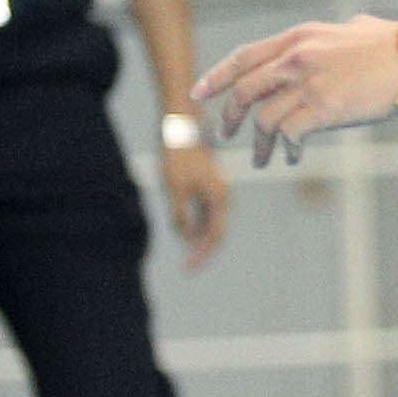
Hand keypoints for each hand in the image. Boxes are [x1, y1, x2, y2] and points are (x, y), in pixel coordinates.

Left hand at [160, 142, 227, 268]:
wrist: (182, 128)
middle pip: (216, 232)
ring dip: (198, 238)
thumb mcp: (175, 189)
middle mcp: (222, 198)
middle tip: (188, 267)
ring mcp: (216, 192)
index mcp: (219, 200)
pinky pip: (205, 212)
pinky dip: (196, 224)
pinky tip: (185, 231)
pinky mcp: (207, 186)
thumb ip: (179, 215)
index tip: (188, 268)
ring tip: (185, 251)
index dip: (202, 255)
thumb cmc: (179, 157)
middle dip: (202, 251)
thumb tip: (183, 235)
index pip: (215, 236)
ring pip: (210, 223)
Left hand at [197, 15, 397, 165]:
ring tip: (261, 159)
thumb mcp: (352, 28)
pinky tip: (293, 157)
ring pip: (264, 119)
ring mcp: (307, 84)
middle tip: (225, 134)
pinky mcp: (323, 108)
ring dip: (259, 144)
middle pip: (244, 91)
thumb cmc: (397, 42)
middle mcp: (294, 59)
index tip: (198, 94)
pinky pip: (290, 135)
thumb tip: (343, 33)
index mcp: (298, 38)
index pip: (243, 57)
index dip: (216, 77)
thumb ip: (334, 36)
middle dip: (230, 117)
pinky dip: (288, 149)